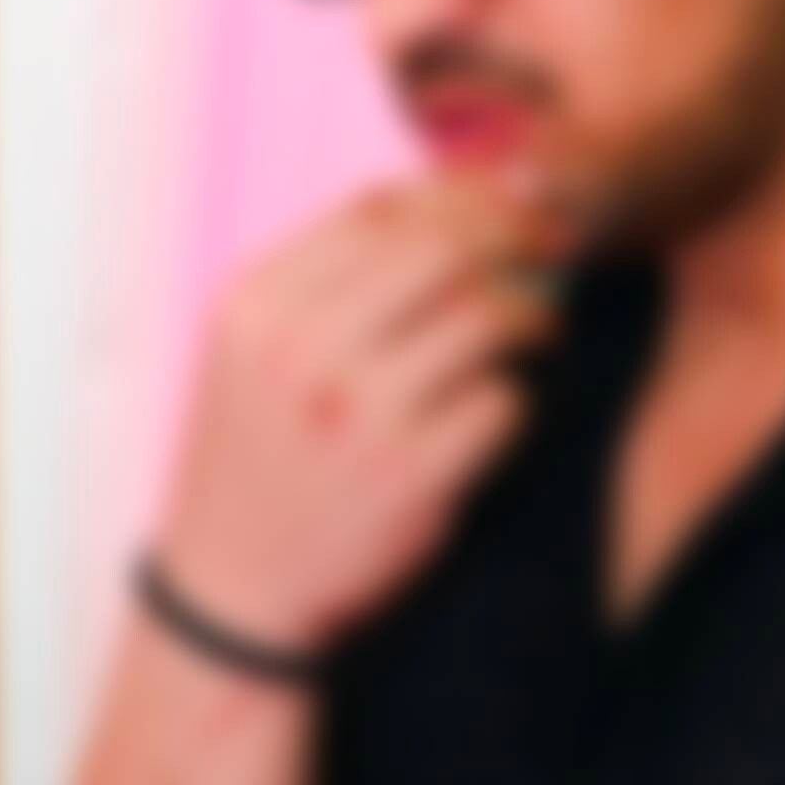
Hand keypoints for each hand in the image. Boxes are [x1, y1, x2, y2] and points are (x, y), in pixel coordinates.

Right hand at [154, 173, 576, 648]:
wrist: (234, 586)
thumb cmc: (263, 456)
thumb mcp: (257, 351)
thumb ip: (332, 280)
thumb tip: (458, 203)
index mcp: (257, 304)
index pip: (379, 209)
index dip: (460, 197)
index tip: (508, 210)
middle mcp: (300, 348)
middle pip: (444, 250)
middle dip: (514, 242)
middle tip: (550, 256)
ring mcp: (356, 413)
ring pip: (486, 319)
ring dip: (532, 321)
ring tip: (540, 334)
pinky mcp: (410, 477)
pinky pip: (504, 403)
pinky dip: (519, 402)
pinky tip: (503, 412)